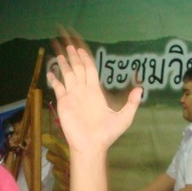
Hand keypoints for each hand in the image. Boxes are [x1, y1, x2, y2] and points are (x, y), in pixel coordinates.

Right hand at [46, 31, 141, 154]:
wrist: (91, 146)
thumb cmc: (106, 134)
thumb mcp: (124, 118)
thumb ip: (131, 103)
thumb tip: (140, 89)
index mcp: (95, 91)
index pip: (90, 69)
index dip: (85, 58)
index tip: (80, 49)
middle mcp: (83, 90)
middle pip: (78, 68)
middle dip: (73, 56)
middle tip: (69, 44)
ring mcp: (72, 96)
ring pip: (67, 75)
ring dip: (64, 64)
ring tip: (59, 53)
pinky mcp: (64, 102)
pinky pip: (58, 87)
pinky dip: (54, 79)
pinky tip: (50, 71)